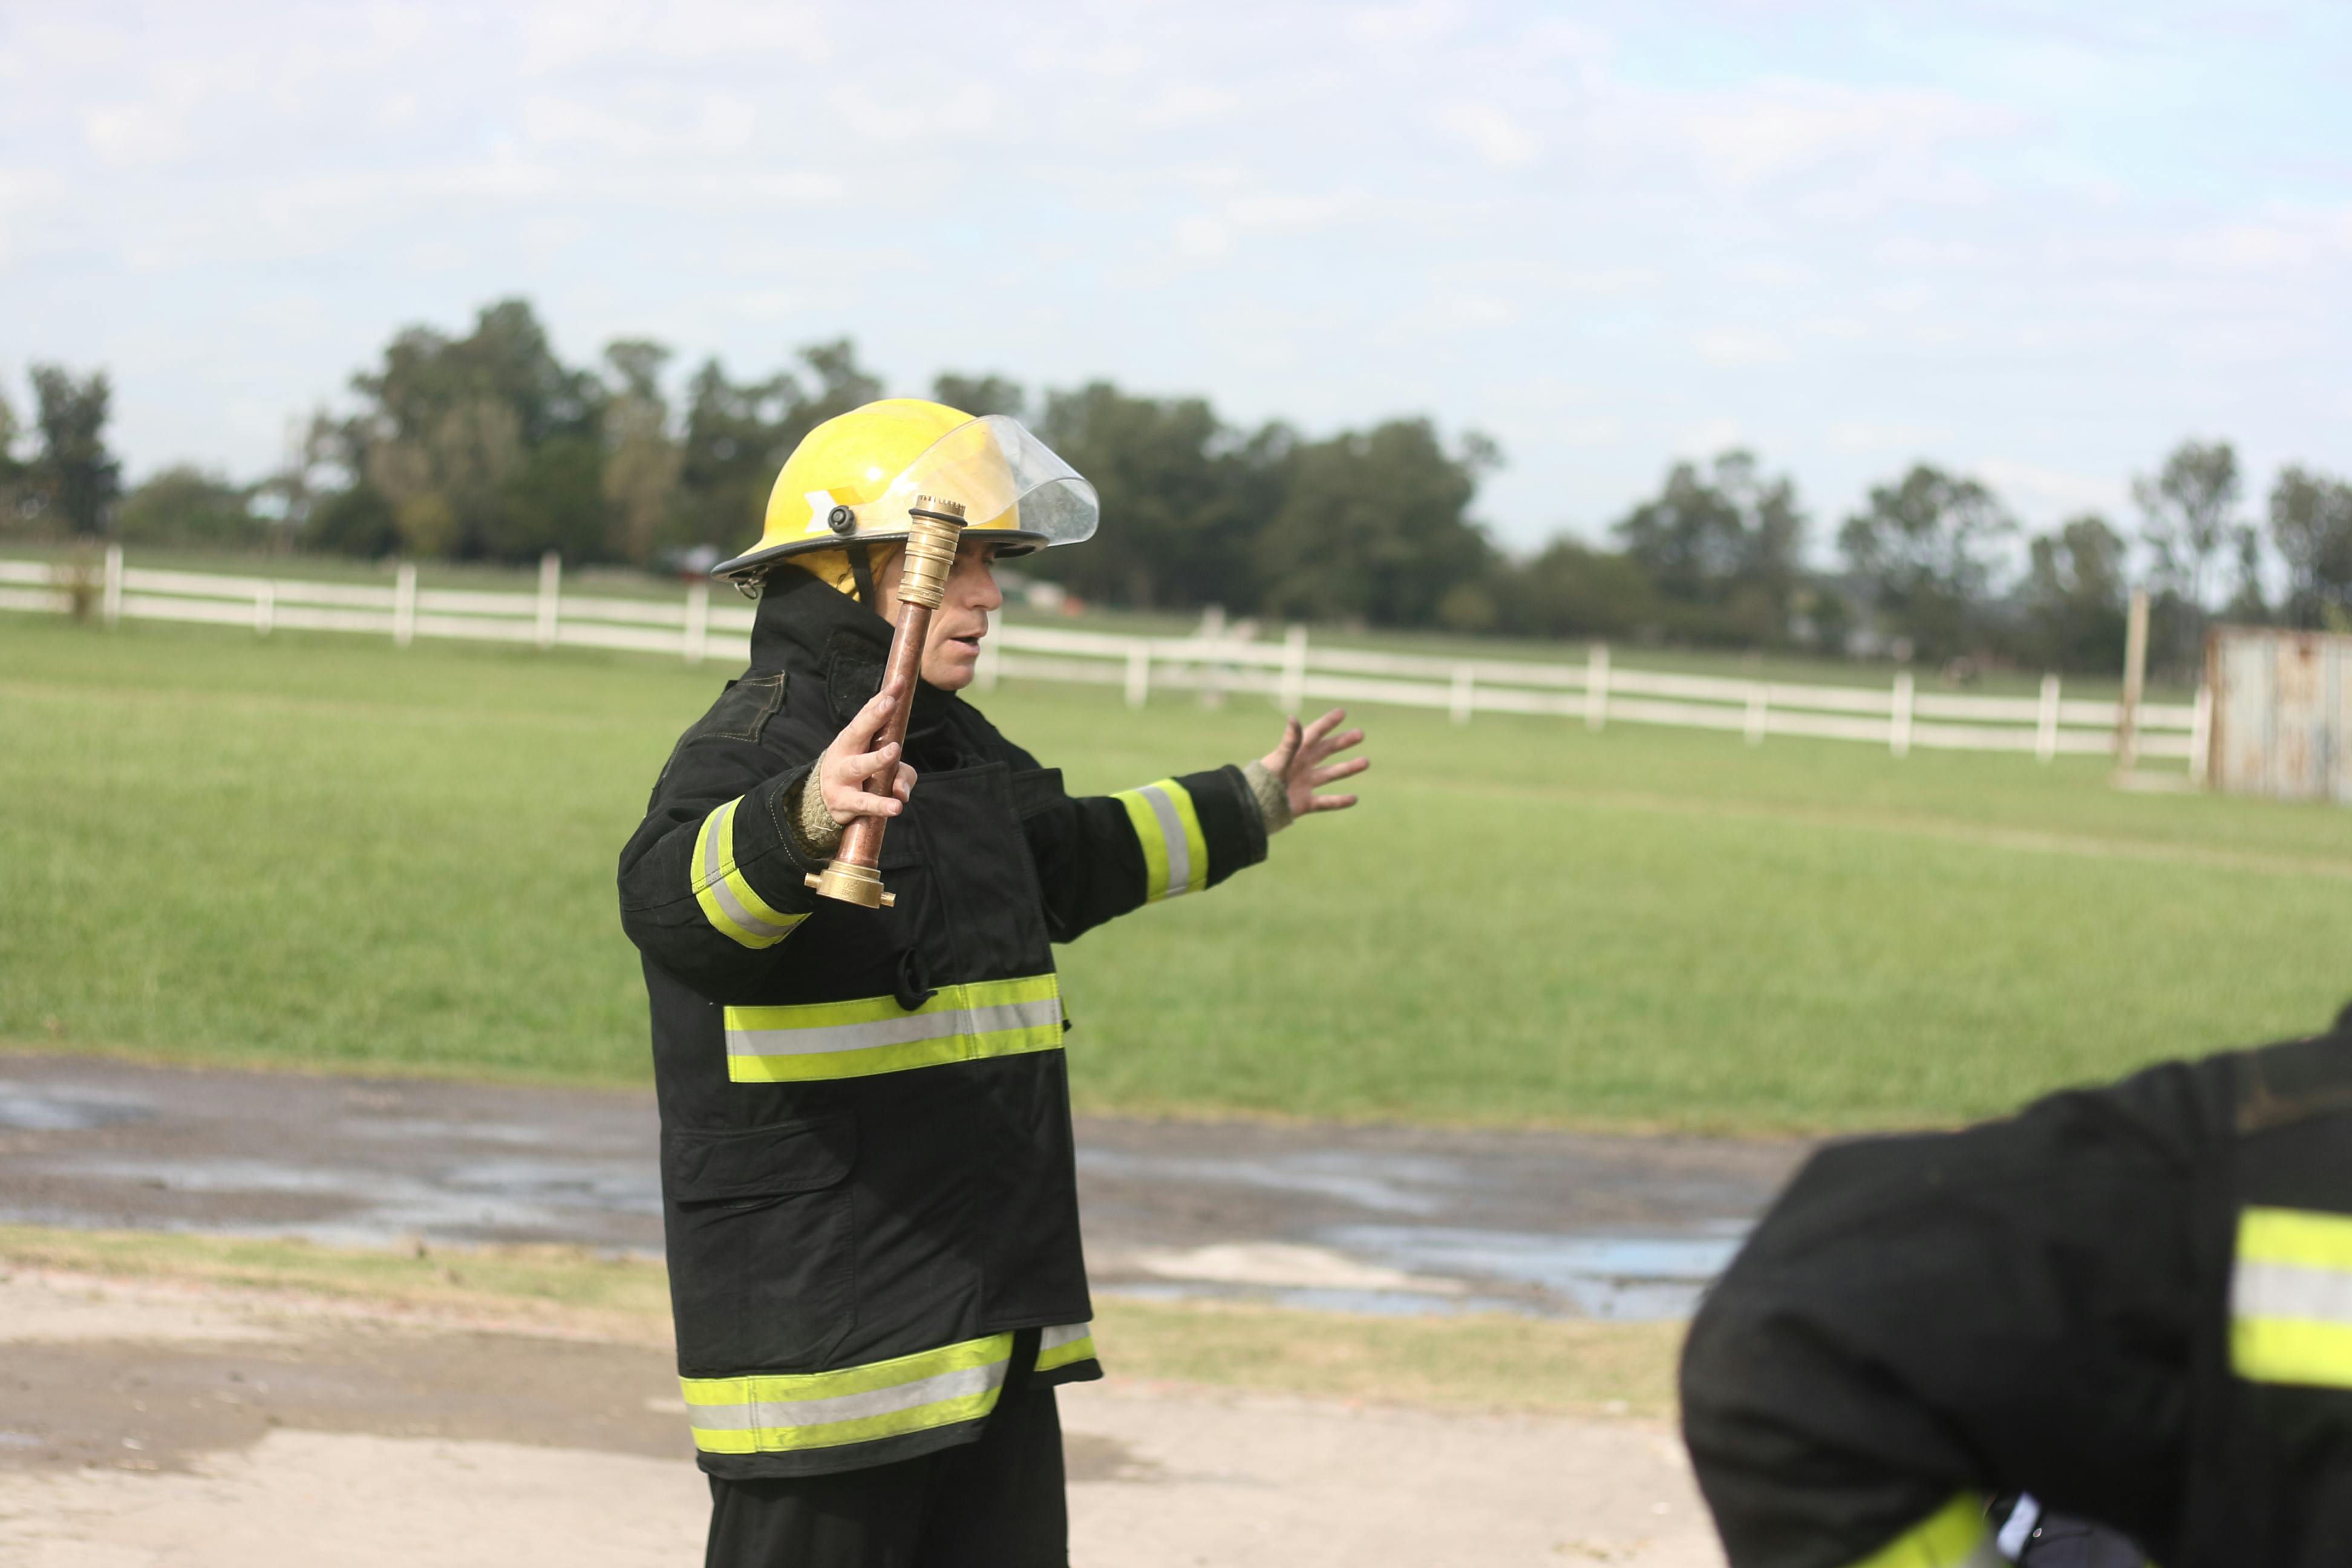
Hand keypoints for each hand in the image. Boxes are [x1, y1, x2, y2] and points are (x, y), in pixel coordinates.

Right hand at [818, 677, 917, 825]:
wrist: (822, 803)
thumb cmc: (860, 777)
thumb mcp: (882, 771)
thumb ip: (901, 774)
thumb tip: (903, 791)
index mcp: (853, 738)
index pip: (868, 714)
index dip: (883, 698)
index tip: (899, 682)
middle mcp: (846, 753)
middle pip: (859, 732)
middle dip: (874, 717)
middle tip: (890, 703)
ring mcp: (842, 778)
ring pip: (860, 766)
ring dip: (877, 758)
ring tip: (895, 751)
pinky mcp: (844, 802)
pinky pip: (864, 803)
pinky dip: (880, 805)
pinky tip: (896, 806)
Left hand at [1259, 707, 1366, 817]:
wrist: (1255, 807)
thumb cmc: (1263, 781)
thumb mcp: (1279, 759)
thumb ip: (1289, 741)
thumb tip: (1294, 718)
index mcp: (1294, 754)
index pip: (1314, 734)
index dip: (1327, 723)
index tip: (1341, 712)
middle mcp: (1301, 767)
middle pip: (1326, 751)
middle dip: (1342, 742)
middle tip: (1360, 734)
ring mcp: (1304, 785)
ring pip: (1330, 774)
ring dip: (1347, 768)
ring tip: (1365, 761)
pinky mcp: (1304, 803)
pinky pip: (1325, 802)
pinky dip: (1339, 801)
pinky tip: (1354, 798)